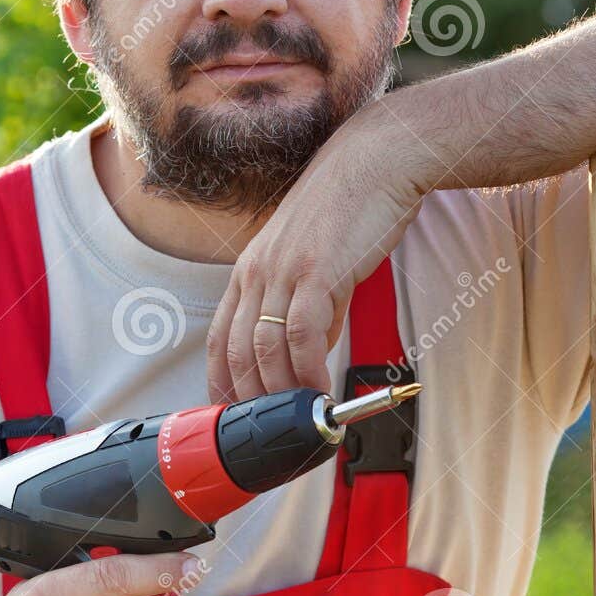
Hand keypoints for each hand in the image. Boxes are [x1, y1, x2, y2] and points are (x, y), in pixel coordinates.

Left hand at [207, 115, 429, 402]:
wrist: (376, 162)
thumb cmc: (350, 209)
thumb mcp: (314, 262)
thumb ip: (307, 309)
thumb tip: (311, 355)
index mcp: (249, 270)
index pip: (219, 340)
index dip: (221, 385)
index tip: (232, 418)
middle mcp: (257, 272)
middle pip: (235, 354)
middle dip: (251, 402)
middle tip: (272, 433)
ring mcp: (283, 272)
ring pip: (264, 351)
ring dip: (281, 393)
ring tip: (300, 419)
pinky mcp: (316, 273)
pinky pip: (303, 336)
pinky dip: (309, 371)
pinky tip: (321, 389)